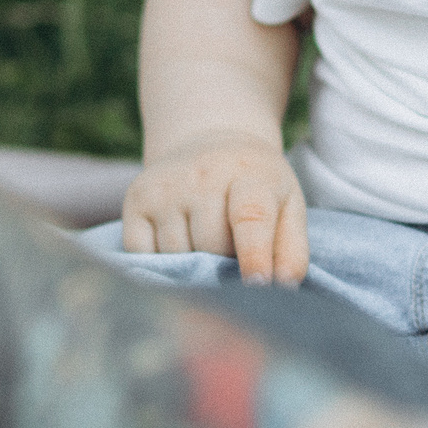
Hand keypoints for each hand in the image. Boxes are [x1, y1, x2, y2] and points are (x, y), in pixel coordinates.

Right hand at [122, 129, 308, 282]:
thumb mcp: (287, 206)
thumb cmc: (256, 186)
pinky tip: (176, 250)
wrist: (210, 140)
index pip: (251, 217)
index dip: (255, 255)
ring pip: (176, 255)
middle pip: (210, 245)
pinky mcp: (135, 200)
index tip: (259, 287)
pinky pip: (141, 254)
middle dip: (224, 266)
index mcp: (249, 174)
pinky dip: (158, 266)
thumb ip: (292, 250)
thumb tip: (284, 288)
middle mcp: (202, 175)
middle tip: (232, 260)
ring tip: (205, 250)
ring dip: (191, 268)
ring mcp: (165, 187)